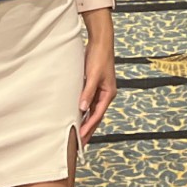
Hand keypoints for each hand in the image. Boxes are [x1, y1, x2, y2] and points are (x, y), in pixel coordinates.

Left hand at [77, 28, 116, 144]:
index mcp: (108, 93)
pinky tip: (78, 115)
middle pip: (96, 116)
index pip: (97, 115)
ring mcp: (101, 90)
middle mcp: (106, 94)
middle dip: (89, 129)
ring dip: (86, 121)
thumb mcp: (93, 76)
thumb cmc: (99, 57)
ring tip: (78, 134)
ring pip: (93, 110)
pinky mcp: (95, 86)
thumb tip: (82, 109)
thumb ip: (88, 92)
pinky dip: (84, 111)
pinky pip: (89, 102)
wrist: (101, 42)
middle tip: (80, 143)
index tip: (81, 137)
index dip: (89, 127)